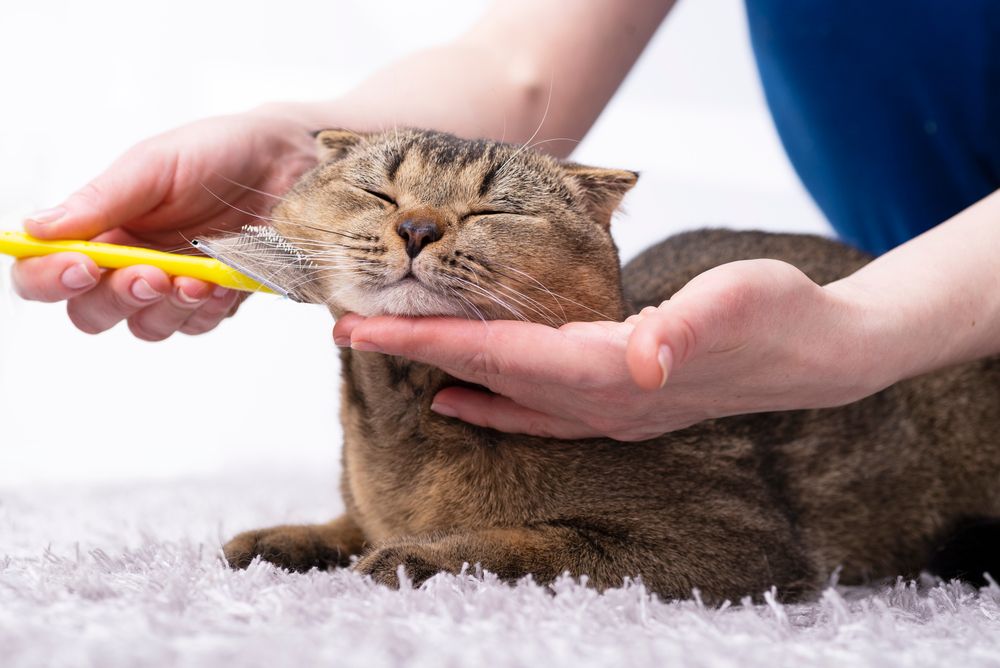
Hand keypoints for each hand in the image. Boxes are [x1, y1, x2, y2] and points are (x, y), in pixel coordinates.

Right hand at [12, 107, 317, 339]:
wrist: (290, 163)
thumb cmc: (218, 153)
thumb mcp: (156, 165)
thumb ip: (101, 200)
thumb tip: (36, 229)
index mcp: (101, 228)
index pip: (46, 271)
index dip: (51, 279)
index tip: (82, 267)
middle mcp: (130, 262)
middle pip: (92, 313)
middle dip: (117, 298)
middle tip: (151, 274)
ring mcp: (173, 287)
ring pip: (147, 327)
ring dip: (168, 308)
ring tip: (198, 278)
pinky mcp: (215, 300)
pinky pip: (197, 325)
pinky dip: (206, 310)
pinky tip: (222, 283)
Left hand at [333, 260, 888, 439]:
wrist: (818, 352)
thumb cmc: (775, 314)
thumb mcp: (736, 303)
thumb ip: (684, 333)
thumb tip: (646, 359)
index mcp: (609, 370)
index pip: (497, 354)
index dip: (428, 341)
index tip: (364, 327)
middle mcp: (598, 400)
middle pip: (486, 375)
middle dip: (416, 353)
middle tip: (349, 328)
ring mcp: (608, 409)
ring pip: (505, 394)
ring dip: (446, 375)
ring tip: (392, 357)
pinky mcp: (620, 401)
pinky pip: (535, 407)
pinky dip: (491, 400)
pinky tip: (462, 397)